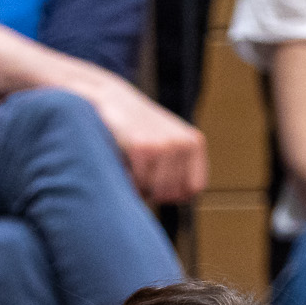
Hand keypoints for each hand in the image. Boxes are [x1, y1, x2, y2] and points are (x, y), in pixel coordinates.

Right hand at [85, 78, 207, 203]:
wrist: (111, 101)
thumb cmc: (139, 130)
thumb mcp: (168, 146)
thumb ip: (179, 171)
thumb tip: (181, 203)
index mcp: (194, 143)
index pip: (193, 188)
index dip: (174, 194)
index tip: (157, 184)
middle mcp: (183, 143)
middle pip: (171, 192)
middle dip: (153, 191)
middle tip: (139, 170)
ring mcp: (163, 145)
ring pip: (154, 191)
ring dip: (139, 187)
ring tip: (131, 164)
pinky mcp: (142, 147)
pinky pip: (137, 183)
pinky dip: (127, 180)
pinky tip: (122, 161)